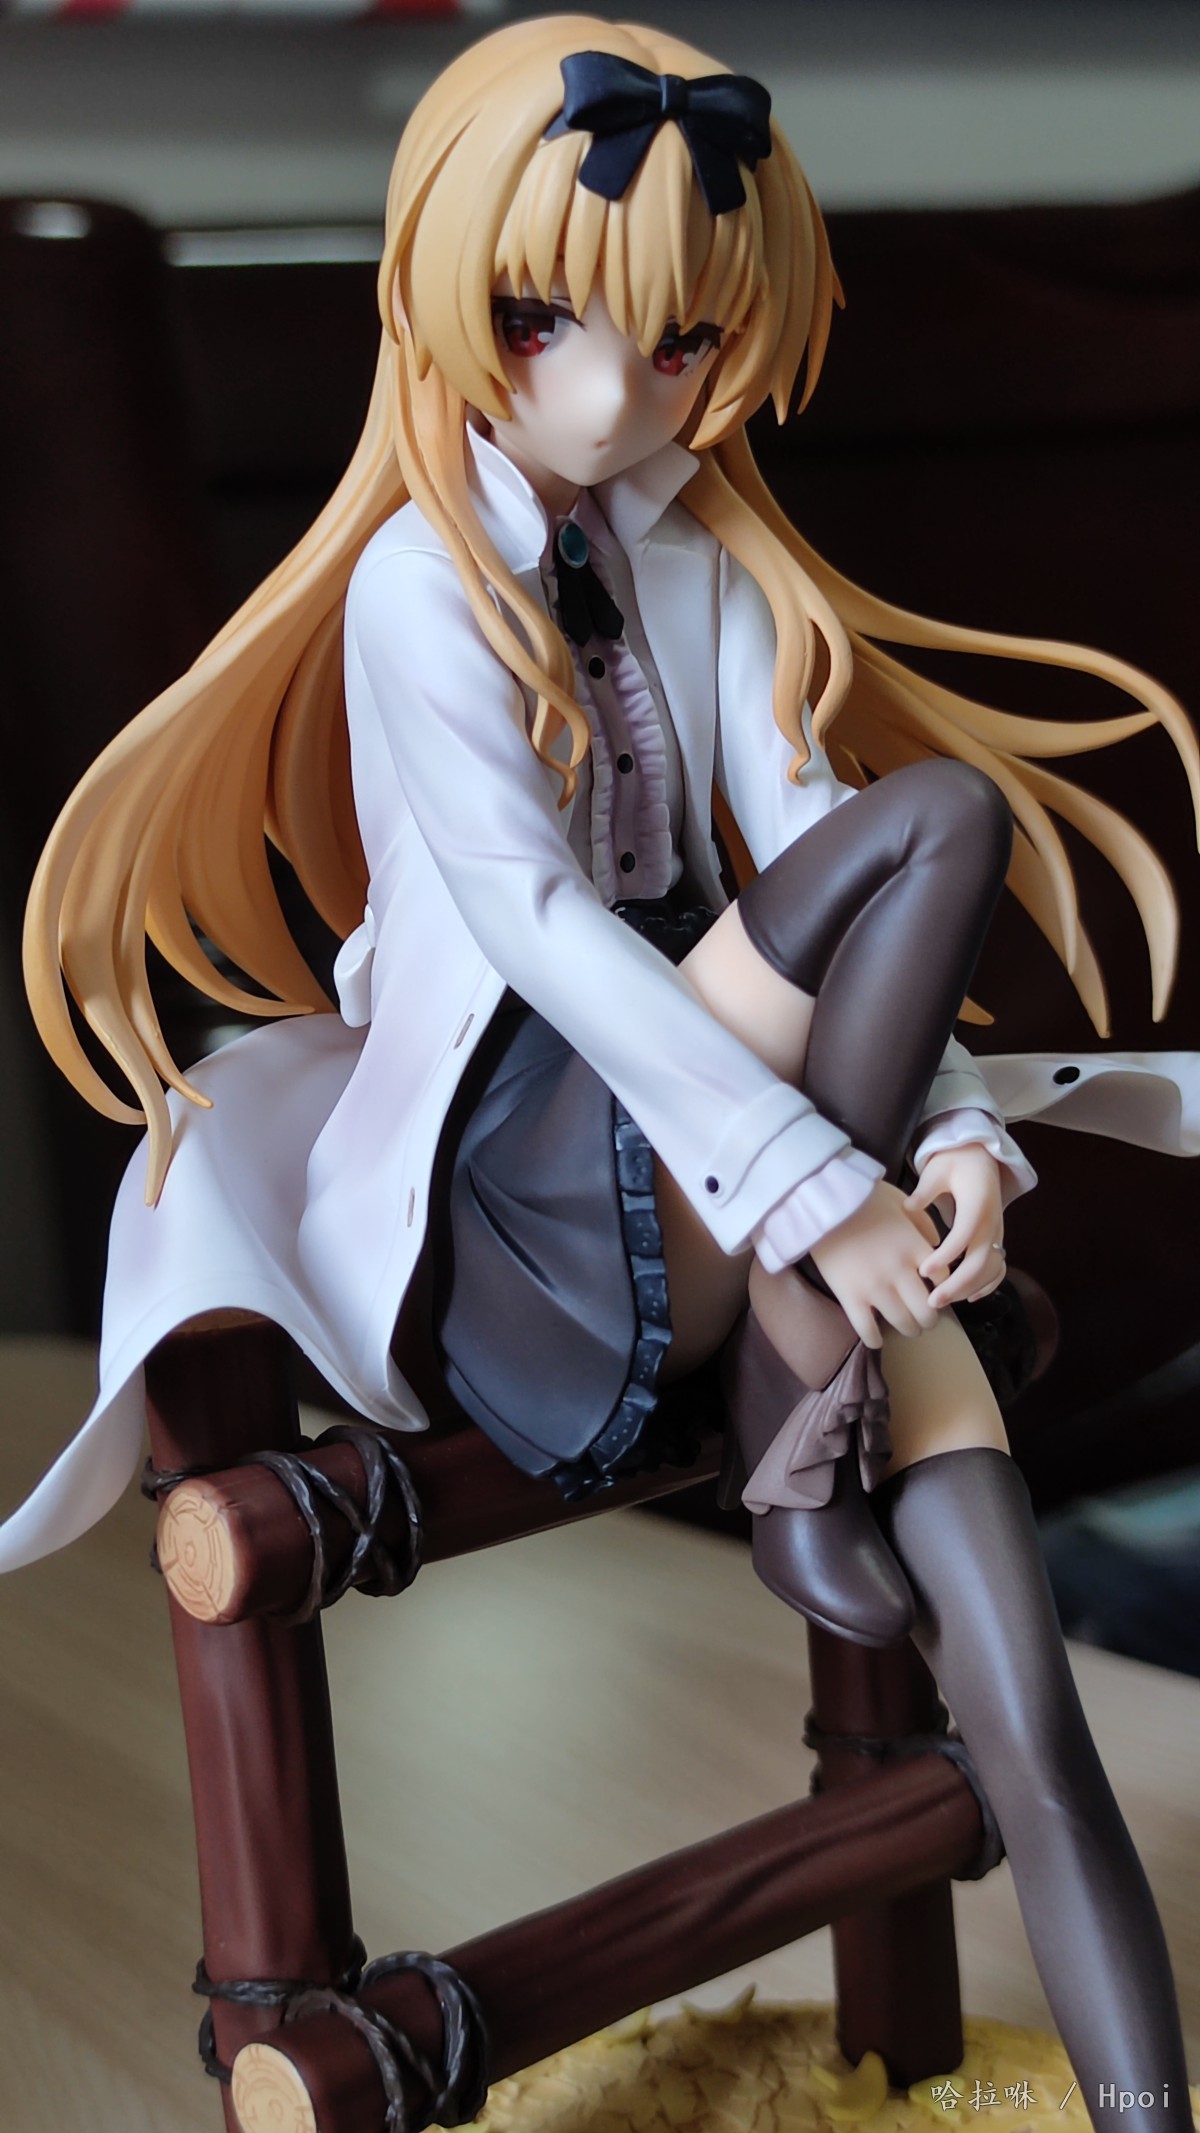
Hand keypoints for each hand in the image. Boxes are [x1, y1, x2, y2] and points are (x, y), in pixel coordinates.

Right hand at [809, 1179, 941, 1348]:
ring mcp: (874, 1287)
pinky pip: (867, 1330)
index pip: (944, 1280)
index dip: (944, 1289)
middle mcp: (900, 1271)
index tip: (936, 1291)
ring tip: (906, 1326)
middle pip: (928, 1310)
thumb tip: (936, 1244)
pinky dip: (874, 1339)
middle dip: (929, 1318)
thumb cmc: (861, 1197)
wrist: (821, 1200)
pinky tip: (876, 1338)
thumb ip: (923, 1223)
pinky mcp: (849, 1296)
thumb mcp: (901, 1201)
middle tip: (924, 1317)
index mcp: (915, 1247)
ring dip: (909, 1329)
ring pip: (903, 1324)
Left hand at [905, 1143, 1005, 1307]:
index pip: (964, 1235)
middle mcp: (992, 1221)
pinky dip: (988, 1285)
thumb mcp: (937, 1170)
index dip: (946, 1256)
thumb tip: (908, 1207)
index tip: (923, 1271)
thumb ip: (925, 1190)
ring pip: (992, 1269)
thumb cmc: (955, 1162)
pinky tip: (968, 1298)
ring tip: (943, 1301)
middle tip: (931, 1301)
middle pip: (981, 1261)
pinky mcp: (998, 1239)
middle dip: (957, 1284)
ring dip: (969, 1289)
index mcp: (978, 1203)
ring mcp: (998, 1232)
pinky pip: (1000, 1268)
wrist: (980, 1157)